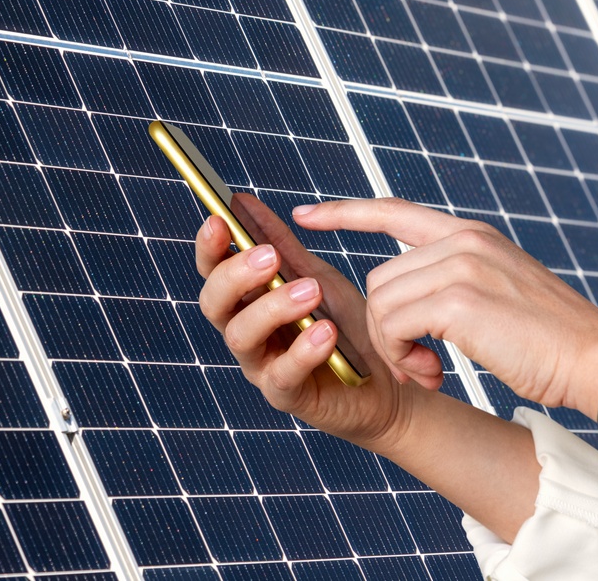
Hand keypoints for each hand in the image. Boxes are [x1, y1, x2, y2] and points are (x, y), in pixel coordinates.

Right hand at [195, 194, 416, 450]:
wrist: (388, 381)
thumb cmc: (346, 327)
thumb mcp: (315, 275)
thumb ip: (280, 242)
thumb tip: (243, 200)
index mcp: (248, 300)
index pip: (213, 271)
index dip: (210, 247)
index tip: (218, 219)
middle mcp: (246, 332)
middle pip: (215, 304)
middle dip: (236, 275)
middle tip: (270, 256)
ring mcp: (262, 366)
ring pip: (242, 336)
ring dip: (272, 308)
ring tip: (310, 291)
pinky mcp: (287, 396)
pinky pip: (282, 375)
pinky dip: (302, 350)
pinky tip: (325, 332)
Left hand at [293, 198, 597, 417]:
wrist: (595, 361)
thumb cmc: (550, 342)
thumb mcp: (499, 291)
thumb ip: (456, 279)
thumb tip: (410, 298)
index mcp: (473, 235)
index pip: (394, 211)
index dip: (345, 212)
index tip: (306, 214)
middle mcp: (465, 240)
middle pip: (379, 279)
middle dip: (386, 329)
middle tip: (418, 365)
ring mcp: (462, 265)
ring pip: (382, 304)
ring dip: (395, 349)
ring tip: (429, 372)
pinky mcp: (458, 300)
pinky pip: (394, 326)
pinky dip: (403, 357)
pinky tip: (434, 374)